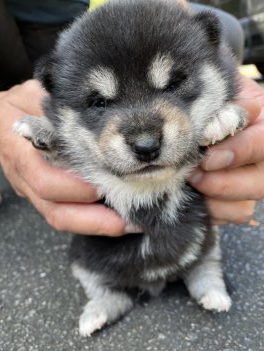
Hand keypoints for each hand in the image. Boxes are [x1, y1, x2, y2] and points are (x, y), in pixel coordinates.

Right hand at [0, 80, 137, 235]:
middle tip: (129, 220)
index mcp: (19, 150)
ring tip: (128, 224)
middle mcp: (23, 178)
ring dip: (96, 225)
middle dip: (94, 220)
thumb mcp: (33, 95)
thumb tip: (93, 108)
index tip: (106, 185)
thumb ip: (57, 105)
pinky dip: (90, 219)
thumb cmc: (17, 105)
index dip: (75, 187)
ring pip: (60, 218)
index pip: (44, 179)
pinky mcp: (41, 195)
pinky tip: (114, 216)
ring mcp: (31, 190)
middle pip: (55, 211)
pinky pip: (64, 213)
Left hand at [189, 75, 263, 223]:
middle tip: (193, 173)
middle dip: (222, 183)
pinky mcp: (229, 203)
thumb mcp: (219, 91)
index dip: (241, 152)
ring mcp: (248, 186)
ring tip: (188, 181)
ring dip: (211, 199)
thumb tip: (229, 117)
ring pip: (242, 208)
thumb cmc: (212, 101)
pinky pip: (224, 218)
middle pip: (260, 185)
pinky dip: (205, 210)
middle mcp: (263, 163)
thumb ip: (225, 102)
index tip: (208, 156)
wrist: (198, 117)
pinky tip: (188, 194)